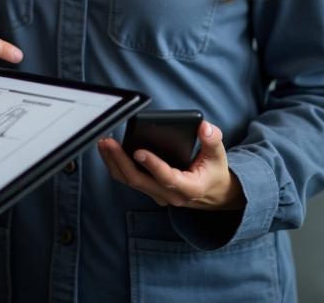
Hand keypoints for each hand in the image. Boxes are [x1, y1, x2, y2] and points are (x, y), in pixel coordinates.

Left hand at [97, 121, 243, 209]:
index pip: (167, 178)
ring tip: (104, 142)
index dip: (153, 165)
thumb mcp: (218, 155)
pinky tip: (109, 150)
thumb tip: (204, 127)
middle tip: (108, 141)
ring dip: (114, 162)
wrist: (213, 194)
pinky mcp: (149, 189)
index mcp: (190, 188)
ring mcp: (158, 194)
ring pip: (130, 181)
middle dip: (121, 161)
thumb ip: (213, 140)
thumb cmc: (213, 171)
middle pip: (140, 180)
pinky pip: (129, 180)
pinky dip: (117, 165)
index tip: (138, 150)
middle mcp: (171, 195)